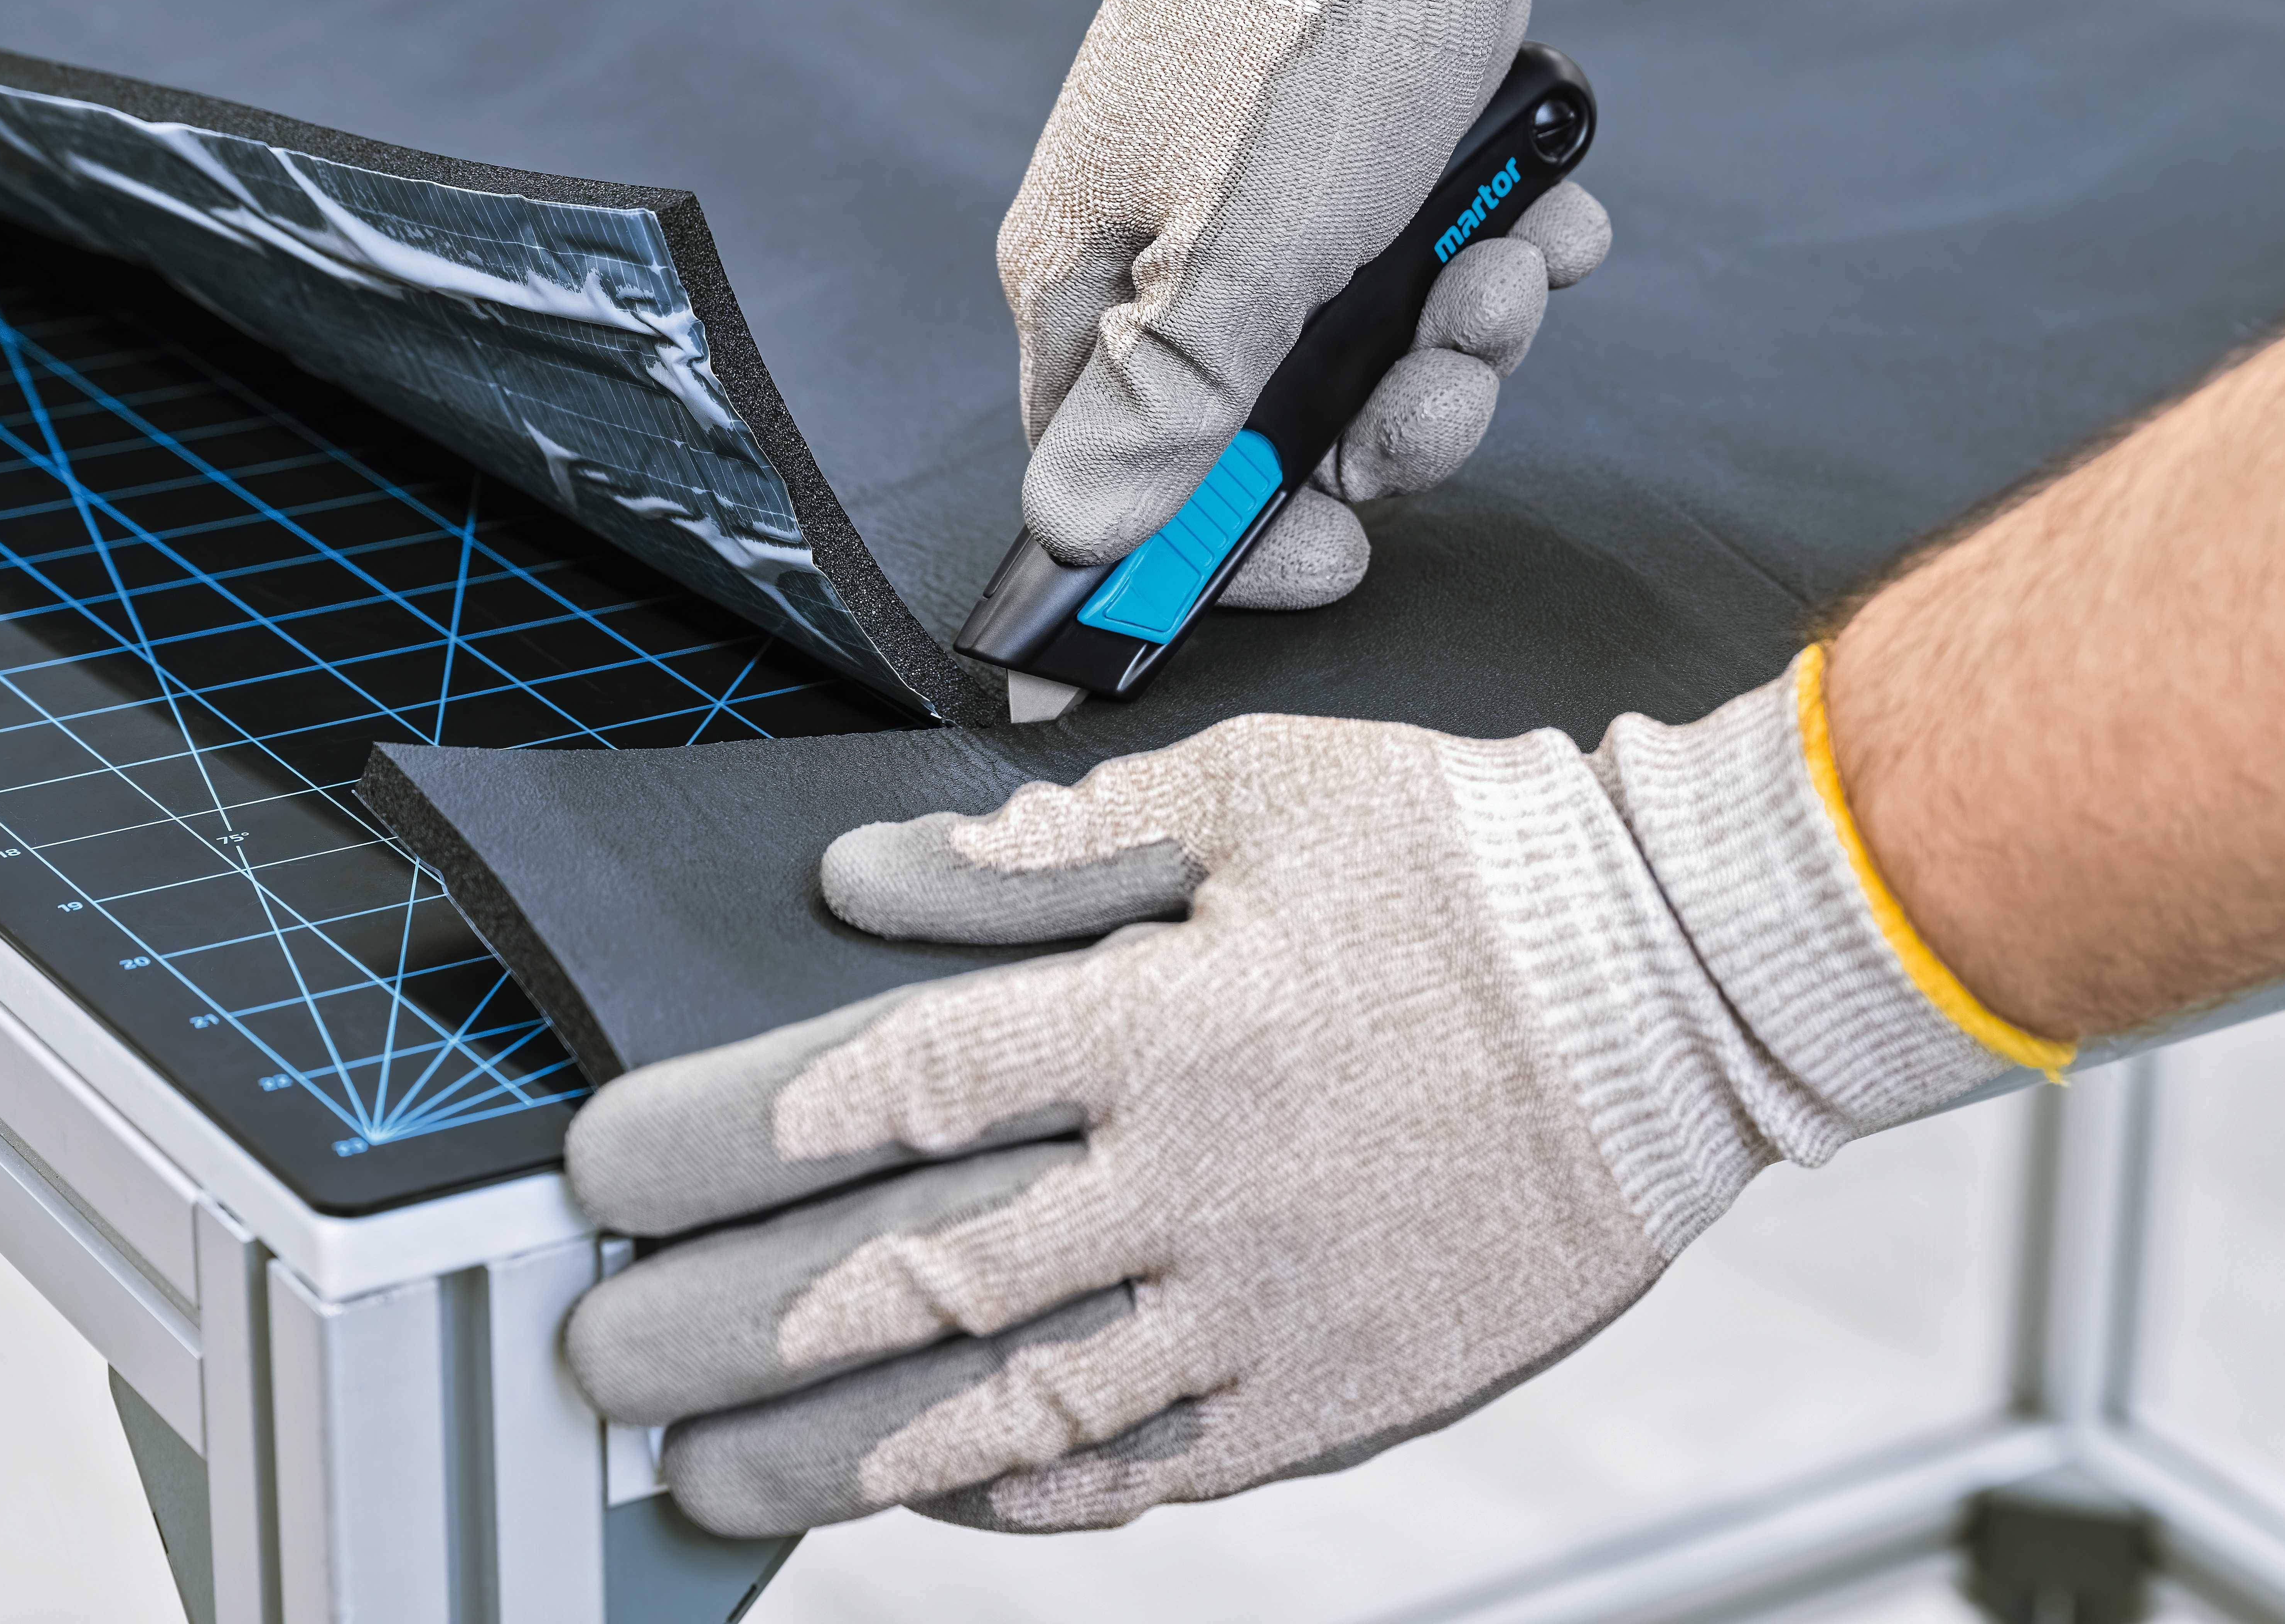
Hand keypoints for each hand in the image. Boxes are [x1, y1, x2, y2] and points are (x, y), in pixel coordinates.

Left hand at [559, 653, 2040, 1534]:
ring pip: (1014, 1404)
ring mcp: (1268, 1302)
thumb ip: (1049, 844)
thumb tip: (872, 880)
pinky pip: (1154, 1468)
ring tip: (713, 1477)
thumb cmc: (1476, 866)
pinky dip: (1034, 1490)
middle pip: (915, 1272)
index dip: (733, 1135)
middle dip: (732, 1325)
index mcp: (1162, 1019)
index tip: (611, 1169)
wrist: (1684, 985)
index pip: (892, 1091)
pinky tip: (944, 1492)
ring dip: (842, 1446)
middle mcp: (1195, 1176)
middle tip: (600, 1359)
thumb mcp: (1258, 792)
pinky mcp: (1339, 1381)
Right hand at [1000, 0, 1667, 607]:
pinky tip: (1546, 212)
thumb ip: (1172, 404)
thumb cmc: (1301, 14)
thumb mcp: (1243, 245)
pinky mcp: (1372, 168)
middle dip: (1398, 428)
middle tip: (1460, 373)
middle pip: (1277, 442)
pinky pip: (1445, 272)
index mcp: (1097, 285)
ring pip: (1381, 363)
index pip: (1121, 490)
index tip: (1332, 558)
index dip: (1222, 553)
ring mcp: (1279, 212)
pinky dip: (1508, 256)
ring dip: (1471, 338)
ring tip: (1513, 258)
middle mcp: (1174, 259)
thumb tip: (1076, 537)